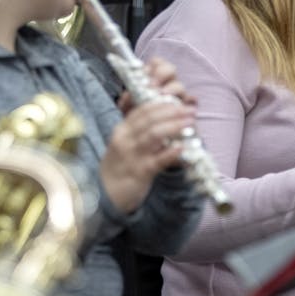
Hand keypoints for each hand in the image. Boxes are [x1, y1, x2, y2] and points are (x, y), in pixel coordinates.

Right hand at [100, 96, 195, 212]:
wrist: (104, 194)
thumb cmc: (118, 167)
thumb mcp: (123, 144)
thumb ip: (138, 130)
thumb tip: (163, 118)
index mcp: (122, 130)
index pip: (142, 110)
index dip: (162, 104)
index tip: (178, 101)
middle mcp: (125, 140)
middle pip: (150, 119)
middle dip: (172, 112)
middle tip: (190, 110)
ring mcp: (132, 156)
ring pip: (154, 135)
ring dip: (174, 126)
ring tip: (190, 124)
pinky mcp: (139, 172)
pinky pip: (158, 160)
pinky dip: (171, 152)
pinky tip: (182, 148)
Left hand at [114, 56, 193, 115]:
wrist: (149, 136)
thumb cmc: (140, 119)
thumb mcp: (129, 109)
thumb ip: (127, 100)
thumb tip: (129, 94)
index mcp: (153, 80)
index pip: (157, 63)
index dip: (152, 66)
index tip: (144, 74)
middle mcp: (167, 85)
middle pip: (170, 69)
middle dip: (162, 74)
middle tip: (153, 85)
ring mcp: (177, 95)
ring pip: (179, 85)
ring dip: (172, 88)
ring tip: (164, 95)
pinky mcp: (186, 108)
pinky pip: (192, 101)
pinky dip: (191, 100)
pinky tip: (187, 103)